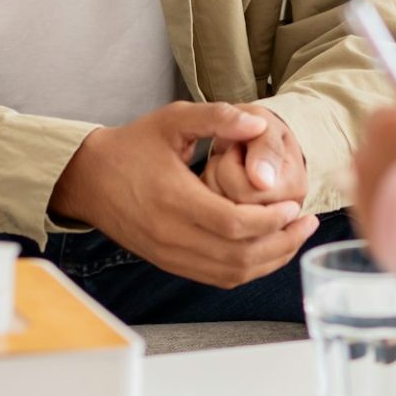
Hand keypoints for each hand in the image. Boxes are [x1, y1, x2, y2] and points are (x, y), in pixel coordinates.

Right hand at [50, 102, 321, 288]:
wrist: (88, 178)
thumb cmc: (132, 146)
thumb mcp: (172, 119)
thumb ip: (216, 117)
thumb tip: (258, 124)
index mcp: (173, 199)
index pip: (233, 224)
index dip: (271, 220)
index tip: (295, 205)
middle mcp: (170, 234)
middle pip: (239, 256)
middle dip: (281, 243)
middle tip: (306, 222)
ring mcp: (169, 254)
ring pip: (231, 273)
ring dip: (269, 260)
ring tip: (294, 236)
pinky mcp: (169, 263)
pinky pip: (216, 277)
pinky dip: (247, 268)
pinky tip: (265, 248)